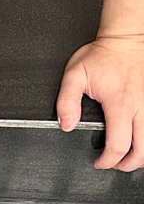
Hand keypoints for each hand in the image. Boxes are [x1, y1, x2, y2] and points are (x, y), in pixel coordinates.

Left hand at [57, 33, 143, 170]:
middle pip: (142, 150)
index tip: (98, 162)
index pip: (118, 145)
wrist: (128, 38)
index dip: (107, 161)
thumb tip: (66, 125)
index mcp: (119, 103)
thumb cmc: (103, 55)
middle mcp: (140, 106)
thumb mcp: (75, 75)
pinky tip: (140, 140)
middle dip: (128, 164)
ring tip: (129, 156)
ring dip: (142, 154)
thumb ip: (66, 102)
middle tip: (115, 164)